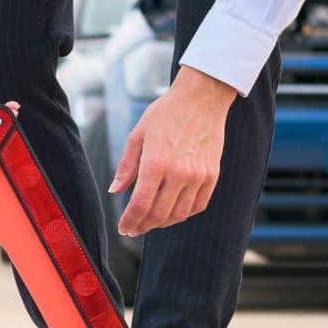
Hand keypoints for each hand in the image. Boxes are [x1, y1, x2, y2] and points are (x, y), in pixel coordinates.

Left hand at [110, 66, 235, 236]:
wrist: (201, 98)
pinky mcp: (212, 175)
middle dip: (143, 226)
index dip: (130, 221)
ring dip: (163, 223)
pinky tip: (173, 212)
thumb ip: (126, 166)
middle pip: (159, 214)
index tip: (124, 227)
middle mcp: (178, 173)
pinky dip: (184, 214)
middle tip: (134, 229)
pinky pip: (198, 206)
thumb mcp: (138, 135)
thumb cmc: (166, 113)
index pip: (140, 205)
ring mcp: (198, 176)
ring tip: (151, 222)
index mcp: (156, 162)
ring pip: (179, 214)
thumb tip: (115, 191)